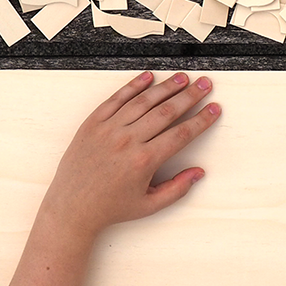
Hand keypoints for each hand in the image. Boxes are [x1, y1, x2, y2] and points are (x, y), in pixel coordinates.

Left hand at [38, 71, 219, 241]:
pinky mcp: (93, 123)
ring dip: (166, 87)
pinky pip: (116, 99)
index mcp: (144, 162)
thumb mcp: (148, 206)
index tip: (214, 109)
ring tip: (182, 78)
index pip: (181, 134)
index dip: (201, 120)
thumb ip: (177, 189)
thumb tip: (198, 172)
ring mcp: (109, 129)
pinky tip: (148, 77)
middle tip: (205, 84)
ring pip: (143, 101)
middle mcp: (127, 141)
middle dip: (190, 96)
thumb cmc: (109, 208)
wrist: (71, 207)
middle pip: (166, 112)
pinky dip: (133, 86)